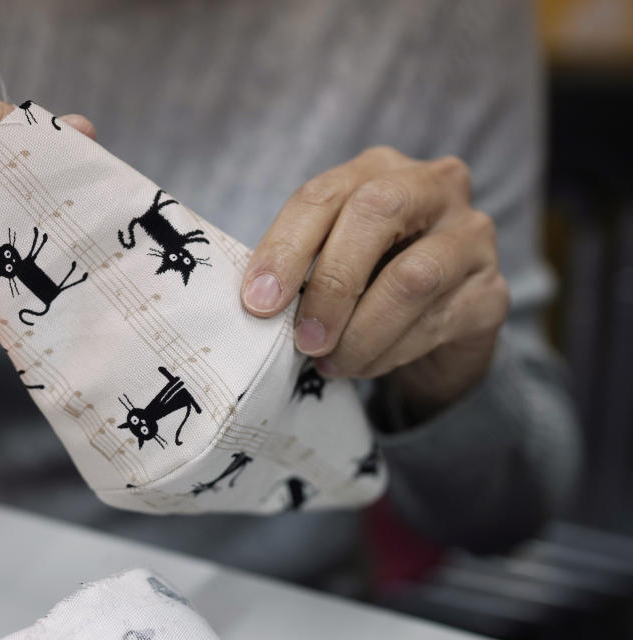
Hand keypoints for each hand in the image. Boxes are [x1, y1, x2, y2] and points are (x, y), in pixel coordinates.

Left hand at [241, 146, 509, 420]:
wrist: (437, 327)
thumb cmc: (369, 281)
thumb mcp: (329, 260)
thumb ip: (301, 266)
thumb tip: (260, 301)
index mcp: (378, 169)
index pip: (324, 194)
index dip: (285, 247)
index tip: (258, 302)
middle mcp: (433, 186)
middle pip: (375, 213)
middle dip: (330, 284)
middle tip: (303, 339)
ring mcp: (471, 236)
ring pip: (412, 277)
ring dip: (361, 331)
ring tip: (330, 362)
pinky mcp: (492, 291)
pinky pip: (436, 322)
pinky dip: (389, 352)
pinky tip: (364, 367)